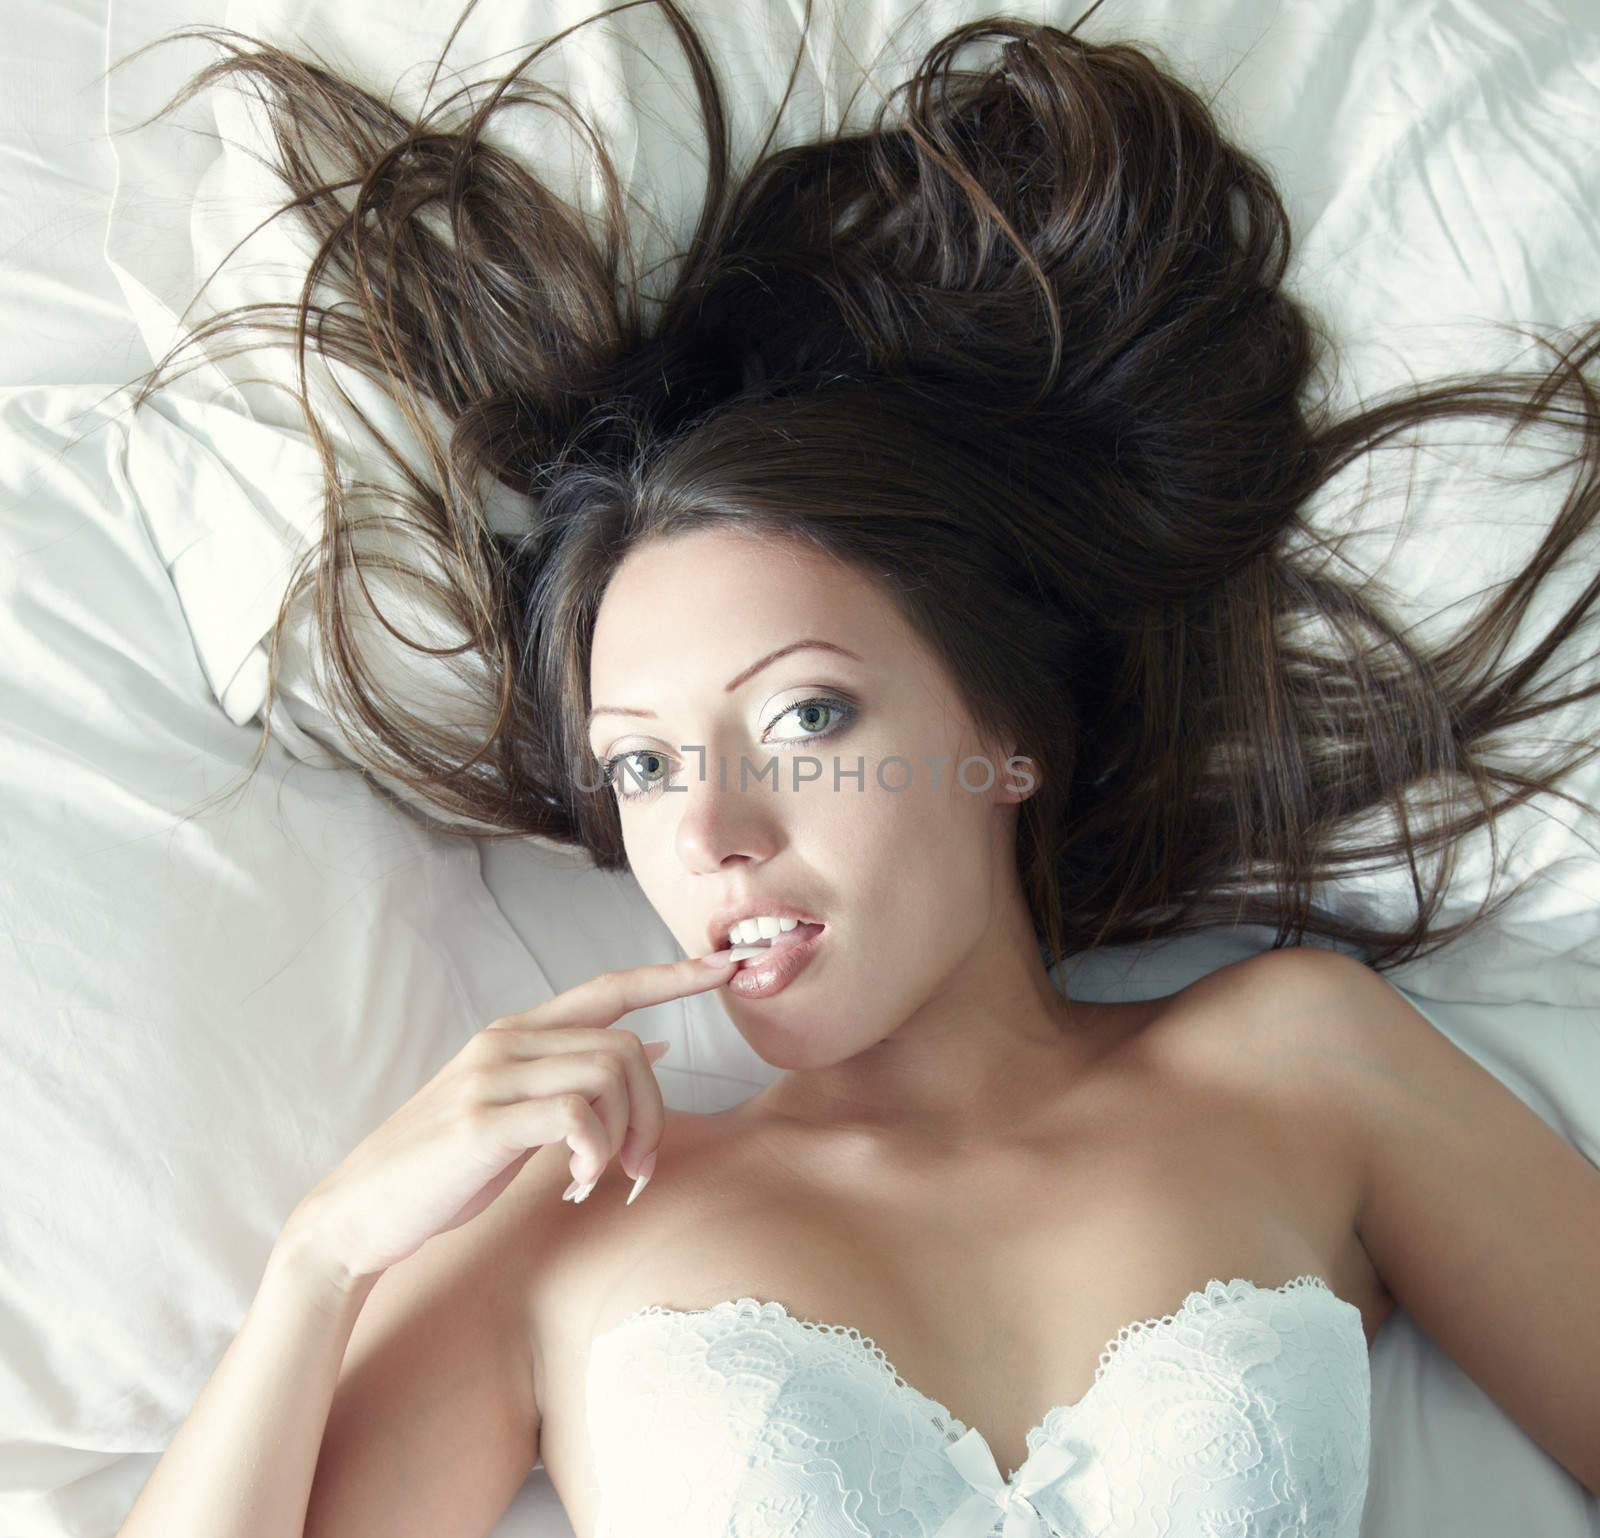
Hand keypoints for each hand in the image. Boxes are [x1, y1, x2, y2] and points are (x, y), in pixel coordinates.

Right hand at [284, 951, 737, 1284]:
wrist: (357, 1214)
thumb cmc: (445, 1167)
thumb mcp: (518, 1112)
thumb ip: (577, 1077)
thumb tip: (656, 1048)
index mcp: (518, 1035)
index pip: (610, 988)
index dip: (673, 976)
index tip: (728, 965)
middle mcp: (507, 1042)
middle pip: (628, 1046)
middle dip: (654, 1112)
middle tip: (639, 1169)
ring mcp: (491, 1078)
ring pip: (611, 1072)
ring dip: (628, 1135)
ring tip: (604, 1180)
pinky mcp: (481, 1121)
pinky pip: (575, 1115)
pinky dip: (594, 1153)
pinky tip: (575, 1185)